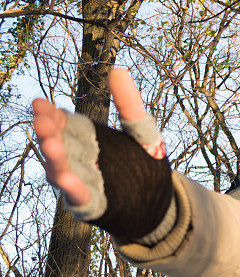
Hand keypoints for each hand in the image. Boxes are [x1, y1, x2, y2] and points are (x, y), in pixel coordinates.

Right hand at [32, 69, 159, 205]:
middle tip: (41, 121)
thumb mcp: (143, 133)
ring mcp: (82, 184)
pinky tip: (68, 180)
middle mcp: (79, 161)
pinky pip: (80, 199)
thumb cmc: (145, 166)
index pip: (64, 123)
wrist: (160, 203)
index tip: (41, 103)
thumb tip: (118, 70)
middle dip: (48, 133)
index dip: (51, 115)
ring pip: (61, 172)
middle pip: (58, 144)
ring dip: (55, 160)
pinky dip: (73, 190)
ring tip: (52, 146)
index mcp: (87, 140)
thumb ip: (129, 105)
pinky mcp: (92, 206)